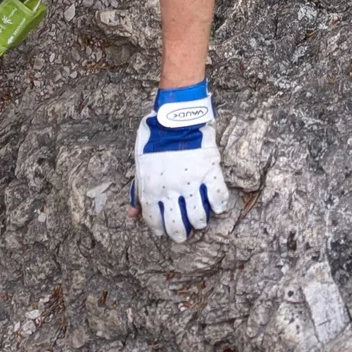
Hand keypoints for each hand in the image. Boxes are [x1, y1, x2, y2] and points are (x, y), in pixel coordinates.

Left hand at [131, 81, 230, 242]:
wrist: (176, 117)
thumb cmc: (155, 139)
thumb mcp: (140, 164)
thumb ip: (137, 190)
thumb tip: (132, 214)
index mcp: (150, 188)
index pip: (154, 220)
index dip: (159, 229)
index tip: (164, 230)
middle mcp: (170, 190)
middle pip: (176, 226)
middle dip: (180, 234)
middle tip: (184, 234)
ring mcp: (192, 182)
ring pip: (198, 217)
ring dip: (199, 222)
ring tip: (200, 220)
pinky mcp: (209, 172)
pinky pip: (218, 198)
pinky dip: (219, 206)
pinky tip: (216, 206)